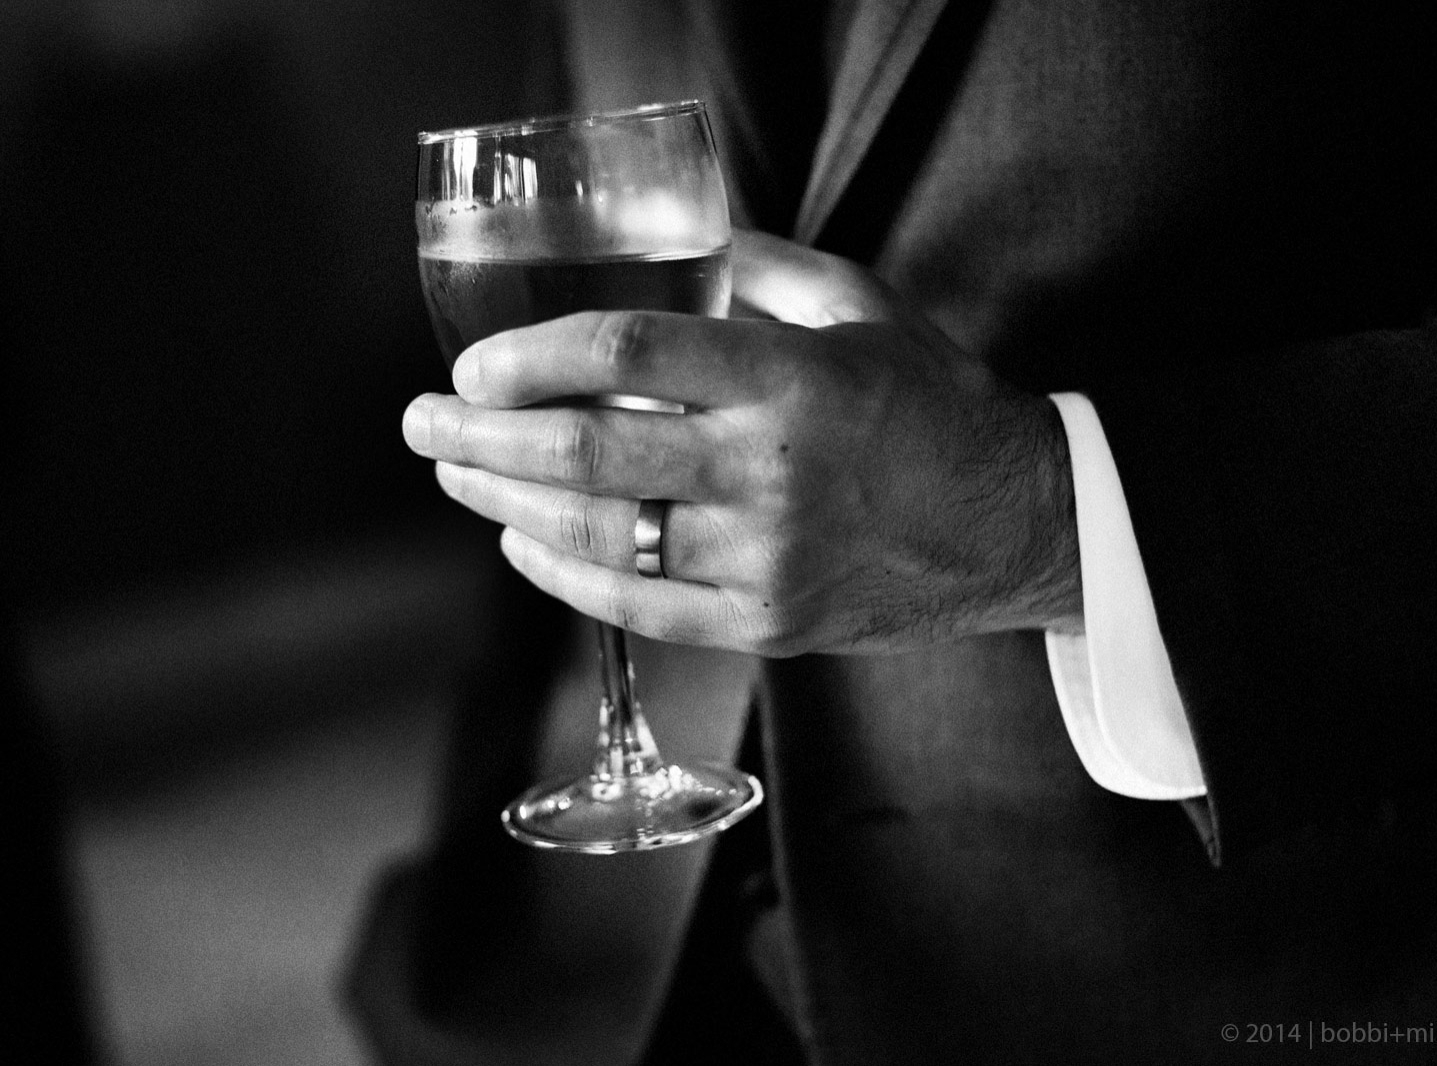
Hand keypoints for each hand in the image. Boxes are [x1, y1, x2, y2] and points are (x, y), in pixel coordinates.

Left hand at [403, 230, 1080, 655]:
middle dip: (479, 438)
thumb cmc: (932, 403)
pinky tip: (521, 546)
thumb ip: (762, 266)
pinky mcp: (766, 625)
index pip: (626, 354)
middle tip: (422, 424)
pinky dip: (561, 575)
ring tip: (456, 478)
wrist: (1014, 524)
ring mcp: (765, 561)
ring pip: (597, 535)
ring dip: (504, 504)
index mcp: (791, 379)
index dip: (528, 358)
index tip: (474, 365)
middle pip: (586, 453)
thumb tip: (675, 240)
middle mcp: (771, 472)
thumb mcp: (862, 306)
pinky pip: (635, 607)